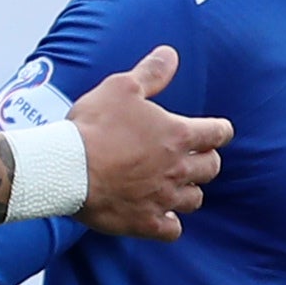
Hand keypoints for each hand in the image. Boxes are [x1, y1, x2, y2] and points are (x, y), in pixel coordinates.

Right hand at [68, 48, 229, 241]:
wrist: (66, 169)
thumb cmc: (94, 126)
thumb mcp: (121, 88)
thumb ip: (151, 73)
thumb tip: (170, 54)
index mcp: (179, 134)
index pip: (218, 133)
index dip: (219, 130)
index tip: (214, 131)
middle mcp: (178, 168)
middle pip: (211, 168)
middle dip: (205, 161)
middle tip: (191, 158)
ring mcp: (163, 198)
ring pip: (194, 199)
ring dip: (188, 191)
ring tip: (175, 186)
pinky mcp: (145, 222)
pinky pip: (171, 230)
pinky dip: (169, 224)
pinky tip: (161, 217)